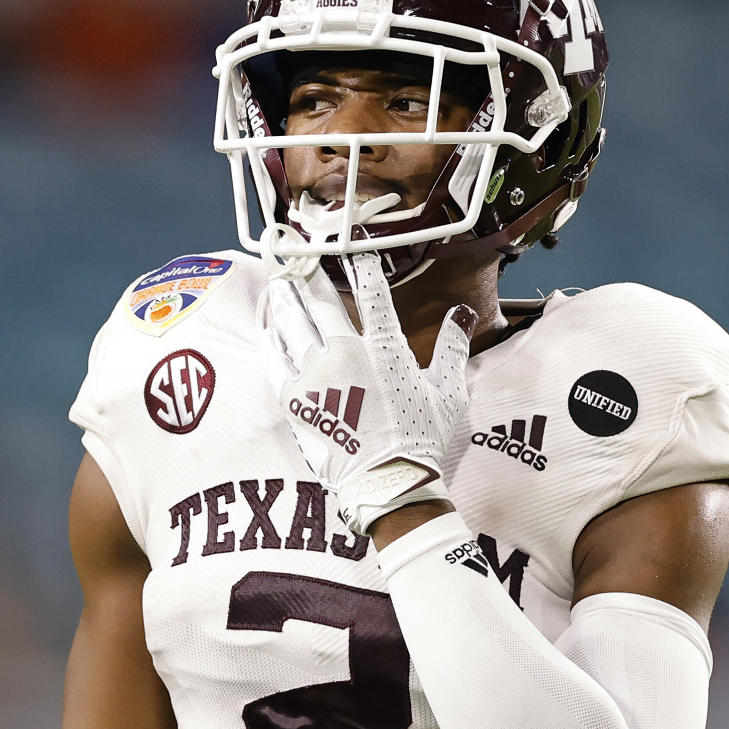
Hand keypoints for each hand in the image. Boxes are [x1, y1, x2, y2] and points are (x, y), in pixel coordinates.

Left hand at [265, 252, 472, 534]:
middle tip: (300, 258)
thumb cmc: (423, 441)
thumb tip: (461, 314)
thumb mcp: (449, 392)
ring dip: (286, 300)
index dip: (361, 264)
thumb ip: (452, 348)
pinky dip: (270, 341)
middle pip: (321, 301)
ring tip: (279, 284)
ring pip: (292, 324)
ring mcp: (315, 375)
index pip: (372, 292)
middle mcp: (344, 352)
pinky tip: (267, 330)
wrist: (387, 483)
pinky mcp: (294, 399)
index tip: (352, 246)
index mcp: (385, 347)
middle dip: (310, 275)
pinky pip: (274, 361)